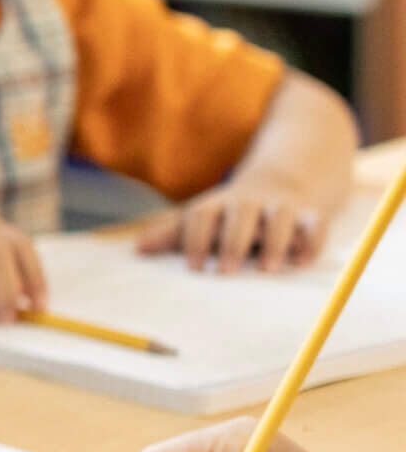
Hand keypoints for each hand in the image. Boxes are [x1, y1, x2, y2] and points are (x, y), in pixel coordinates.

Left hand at [134, 166, 333, 275]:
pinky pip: (314, 226)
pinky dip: (310, 242)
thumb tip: (137, 249)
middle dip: (234, 242)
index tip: (195, 267)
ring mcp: (281, 206)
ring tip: (269, 269)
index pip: (202, 215)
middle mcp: (249, 202)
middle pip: (240, 214)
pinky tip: (302, 262)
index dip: (196, 240)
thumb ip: (173, 233)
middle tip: (227, 271)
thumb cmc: (231, 211)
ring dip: (276, 243)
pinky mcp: (311, 214)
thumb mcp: (202, 216)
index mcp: (218, 203)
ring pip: (280, 219)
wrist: (281, 180)